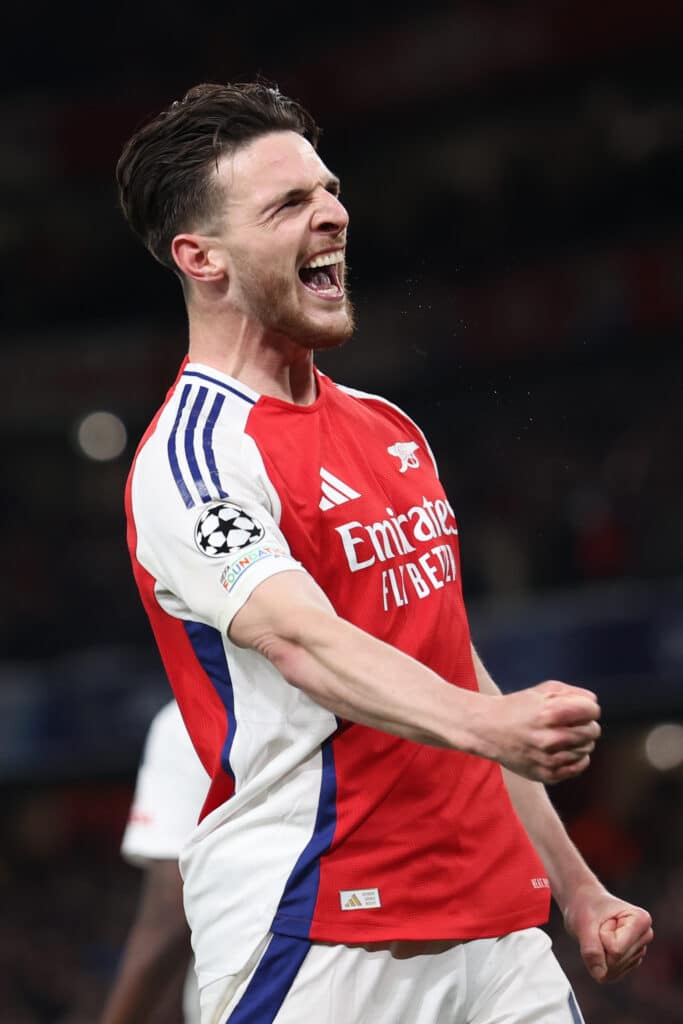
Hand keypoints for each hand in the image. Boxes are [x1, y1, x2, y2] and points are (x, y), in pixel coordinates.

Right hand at [474, 681, 600, 783]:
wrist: (488, 731)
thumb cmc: (516, 707)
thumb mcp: (542, 690)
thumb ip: (572, 693)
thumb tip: (593, 704)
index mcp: (550, 713)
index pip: (592, 711)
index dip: (588, 708)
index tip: (579, 709)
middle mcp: (551, 738)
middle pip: (593, 731)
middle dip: (585, 724)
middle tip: (569, 723)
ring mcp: (550, 760)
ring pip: (587, 749)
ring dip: (579, 741)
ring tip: (561, 735)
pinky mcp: (548, 775)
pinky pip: (579, 766)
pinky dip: (576, 757)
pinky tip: (562, 749)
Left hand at [564, 885, 653, 982]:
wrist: (585, 904)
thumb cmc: (587, 907)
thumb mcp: (584, 923)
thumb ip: (591, 949)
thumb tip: (600, 976)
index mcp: (641, 920)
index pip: (616, 949)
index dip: (600, 935)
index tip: (602, 920)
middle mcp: (645, 936)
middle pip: (616, 960)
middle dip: (599, 946)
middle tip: (599, 927)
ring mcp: (639, 951)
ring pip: (613, 969)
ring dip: (599, 954)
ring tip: (600, 934)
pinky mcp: (631, 962)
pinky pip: (611, 975)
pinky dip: (600, 963)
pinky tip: (601, 946)